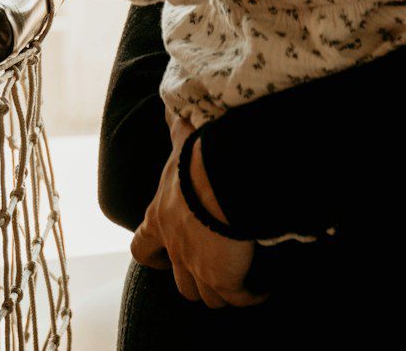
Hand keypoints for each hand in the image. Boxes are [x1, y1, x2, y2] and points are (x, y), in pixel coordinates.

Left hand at [133, 114, 263, 308]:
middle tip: (214, 272)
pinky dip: (251, 295)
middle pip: (179, 283)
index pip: (141, 248)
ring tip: (240, 281)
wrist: (220, 179)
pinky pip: (238, 299)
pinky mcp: (224, 280)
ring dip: (221, 292)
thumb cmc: (200, 158)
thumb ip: (176, 128)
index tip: (163, 259)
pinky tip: (264, 287)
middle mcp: (175, 247)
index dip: (152, 257)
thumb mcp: (183, 142)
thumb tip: (170, 107)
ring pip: (206, 297)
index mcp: (160, 218)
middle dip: (194, 281)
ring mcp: (198, 267)